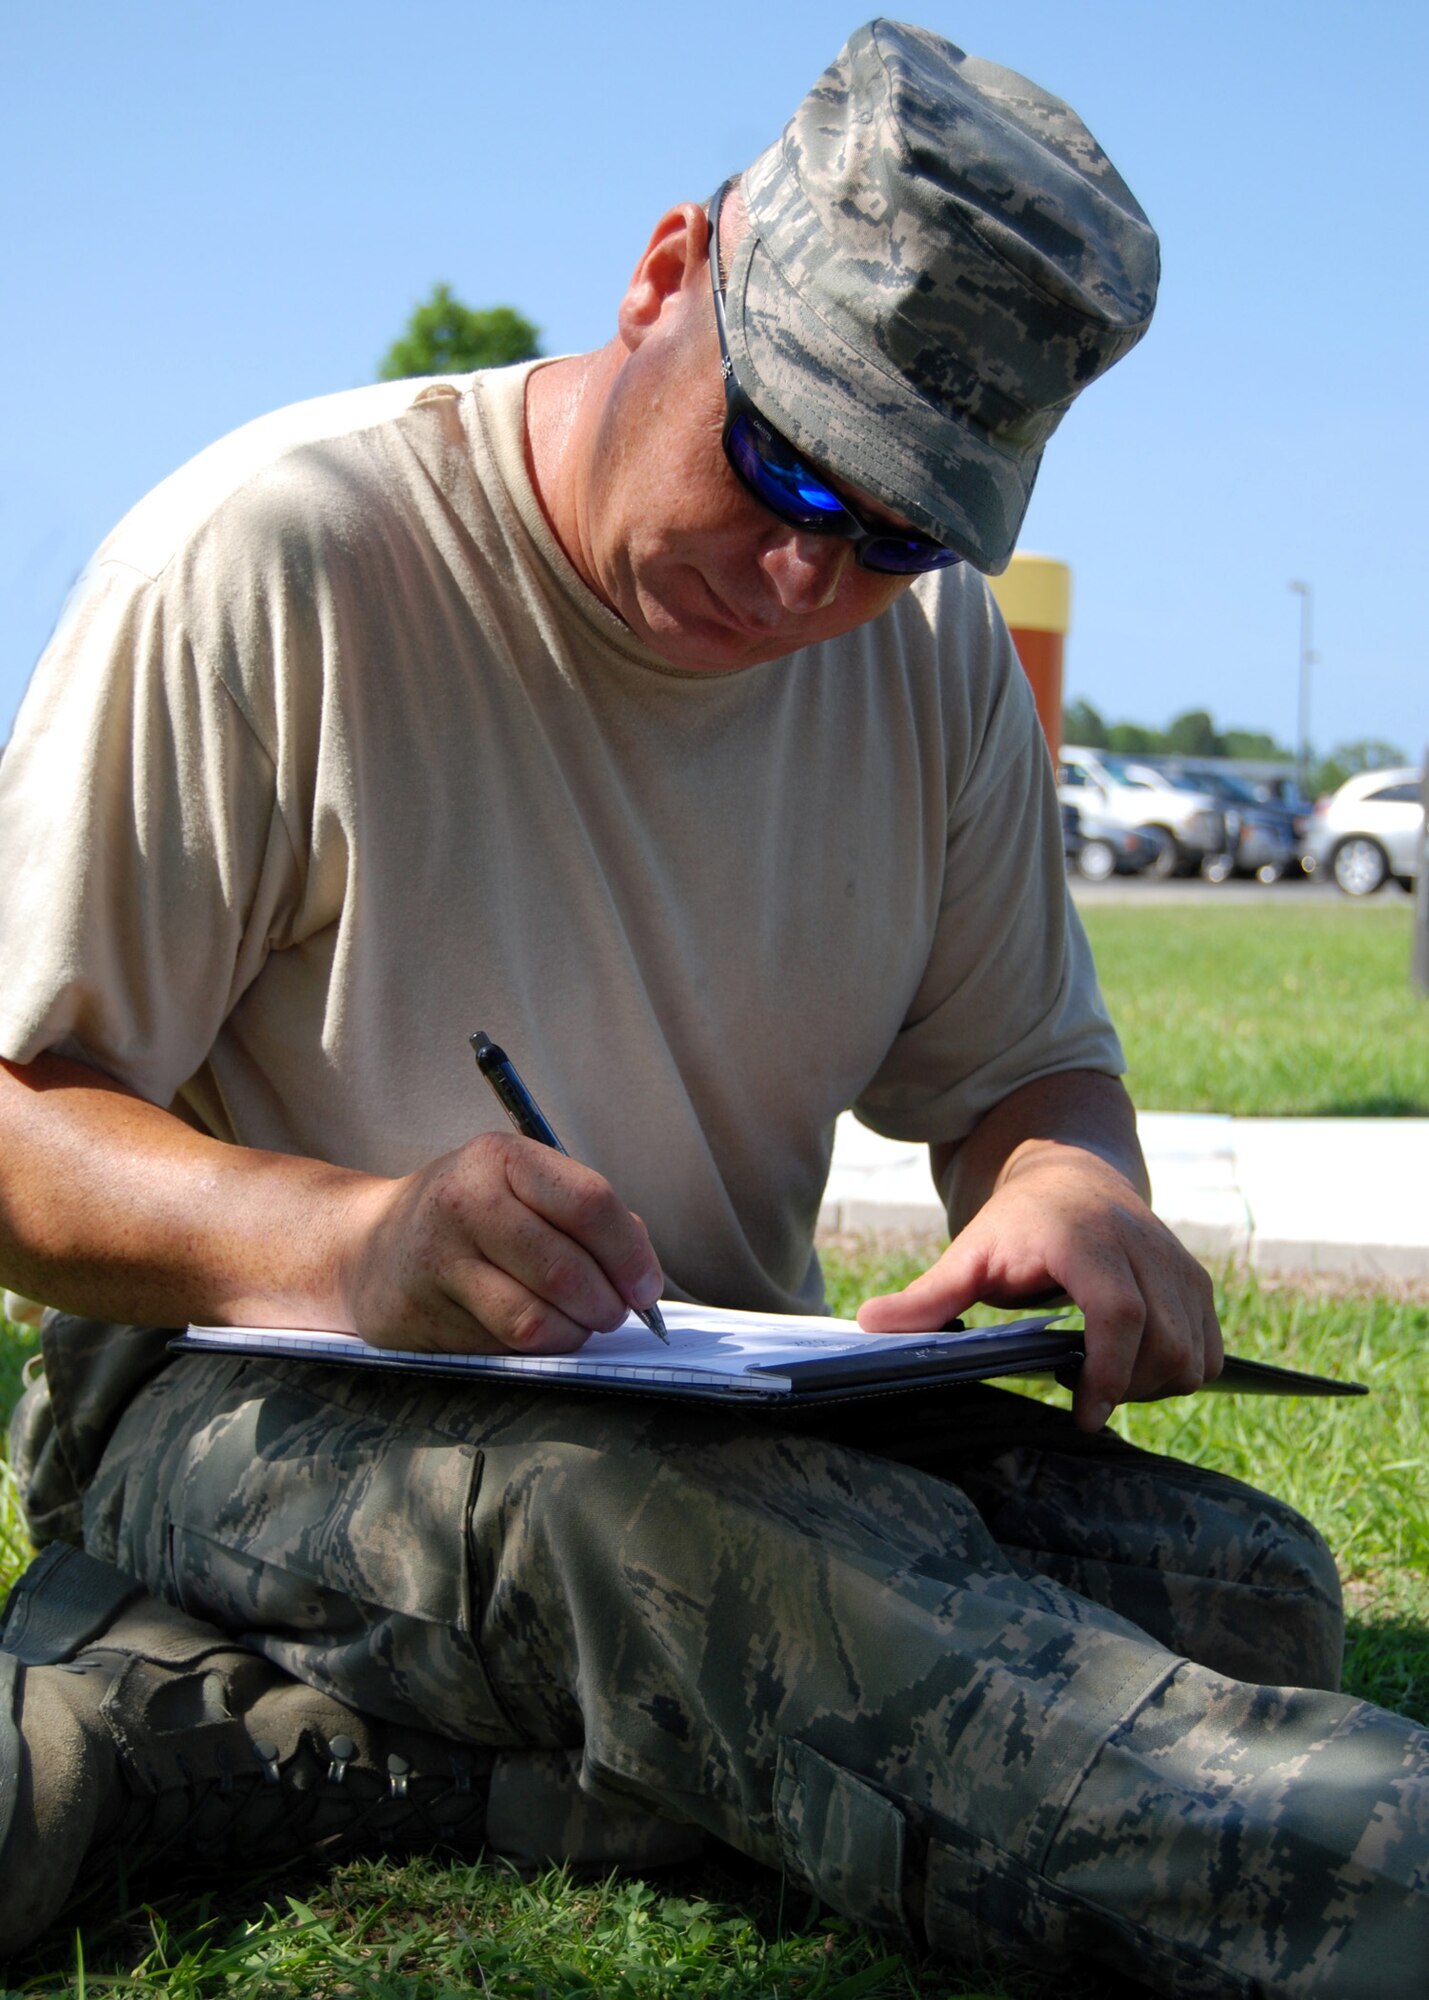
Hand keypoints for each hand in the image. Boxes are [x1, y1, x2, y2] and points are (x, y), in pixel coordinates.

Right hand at [333, 1131, 664, 1355]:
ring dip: (574, 1333)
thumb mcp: (520, 1187)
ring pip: (536, 1320)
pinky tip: (536, 1331)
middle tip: (615, 1313)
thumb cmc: (468, 1216)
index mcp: (500, 1158)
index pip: (589, 1204)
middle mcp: (464, 1202)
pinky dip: (538, 1348)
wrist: (368, 1246)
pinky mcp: (424, 1315)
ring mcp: (439, 1262)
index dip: (630, 1253)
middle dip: (607, 1304)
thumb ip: (585, 1217)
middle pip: (566, 1269)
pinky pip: (505, 1346)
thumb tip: (641, 1274)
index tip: (646, 1287)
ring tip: (579, 1323)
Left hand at [856, 1144, 1221, 1431]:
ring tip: (1101, 1373)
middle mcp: (1143, 1248)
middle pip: (1165, 1344)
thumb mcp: (968, 1252)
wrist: (1070, 1175)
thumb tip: (866, 1324)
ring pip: (1193, 1353)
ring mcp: (1178, 1264)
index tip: (1083, 1414)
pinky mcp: (1197, 1281)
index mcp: (1085, 1242)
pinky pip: (1210, 1348)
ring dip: (1153, 1383)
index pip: (1120, 1315)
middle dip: (1126, 1388)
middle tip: (1081, 1393)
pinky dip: (1178, 1371)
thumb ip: (927, 1295)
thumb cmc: (1016, 1224)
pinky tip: (1132, 1364)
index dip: (1108, 1372)